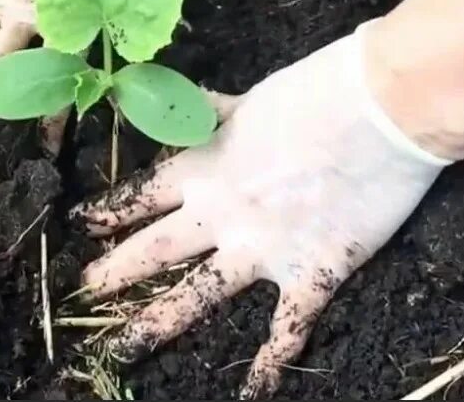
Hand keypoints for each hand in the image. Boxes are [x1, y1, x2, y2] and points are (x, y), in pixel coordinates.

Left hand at [71, 22, 452, 397]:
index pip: (141, 195)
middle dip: (113, 273)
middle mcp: (222, 213)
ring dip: (157, 324)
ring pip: (198, 296)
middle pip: (153, 250)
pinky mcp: (311, 272)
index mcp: (206, 166)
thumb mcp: (251, 98)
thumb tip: (188, 103)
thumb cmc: (317, 92)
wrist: (381, 108)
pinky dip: (269, 364)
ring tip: (121, 348)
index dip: (109, 211)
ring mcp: (263, 248)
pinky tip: (252, 393)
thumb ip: (214, 113)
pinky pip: (285, 329)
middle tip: (83, 291)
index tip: (83, 225)